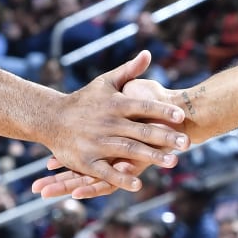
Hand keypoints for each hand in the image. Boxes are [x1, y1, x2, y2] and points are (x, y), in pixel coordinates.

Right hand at [40, 51, 187, 194]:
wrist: (50, 118)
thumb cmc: (83, 100)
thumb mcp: (105, 82)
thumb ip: (129, 71)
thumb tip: (148, 54)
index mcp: (114, 104)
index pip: (142, 106)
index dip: (162, 111)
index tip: (181, 117)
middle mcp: (107, 123)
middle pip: (140, 131)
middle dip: (164, 137)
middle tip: (187, 143)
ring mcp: (97, 143)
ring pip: (128, 151)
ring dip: (150, 157)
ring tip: (172, 162)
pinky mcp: (87, 161)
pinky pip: (106, 171)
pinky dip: (121, 178)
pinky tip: (138, 184)